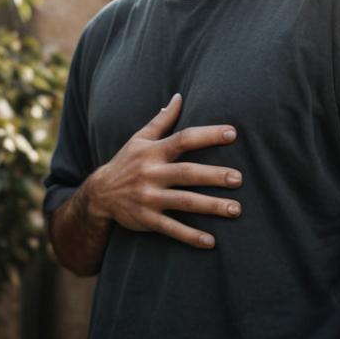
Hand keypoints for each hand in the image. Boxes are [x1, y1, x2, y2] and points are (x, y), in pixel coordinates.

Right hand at [87, 93, 241, 248]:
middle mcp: (152, 174)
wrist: (99, 194)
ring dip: (211, 206)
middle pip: (187, 173)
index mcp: (153, 152)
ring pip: (184, 202)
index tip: (233, 133)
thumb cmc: (126, 162)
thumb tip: (179, 96)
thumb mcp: (139, 138)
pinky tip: (211, 242)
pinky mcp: (147, 220)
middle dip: (214, 176)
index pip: (184, 139)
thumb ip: (161, 119)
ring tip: (236, 209)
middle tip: (239, 178)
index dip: (208, 135)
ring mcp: (149, 198)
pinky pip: (172, 229)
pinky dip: (191, 236)